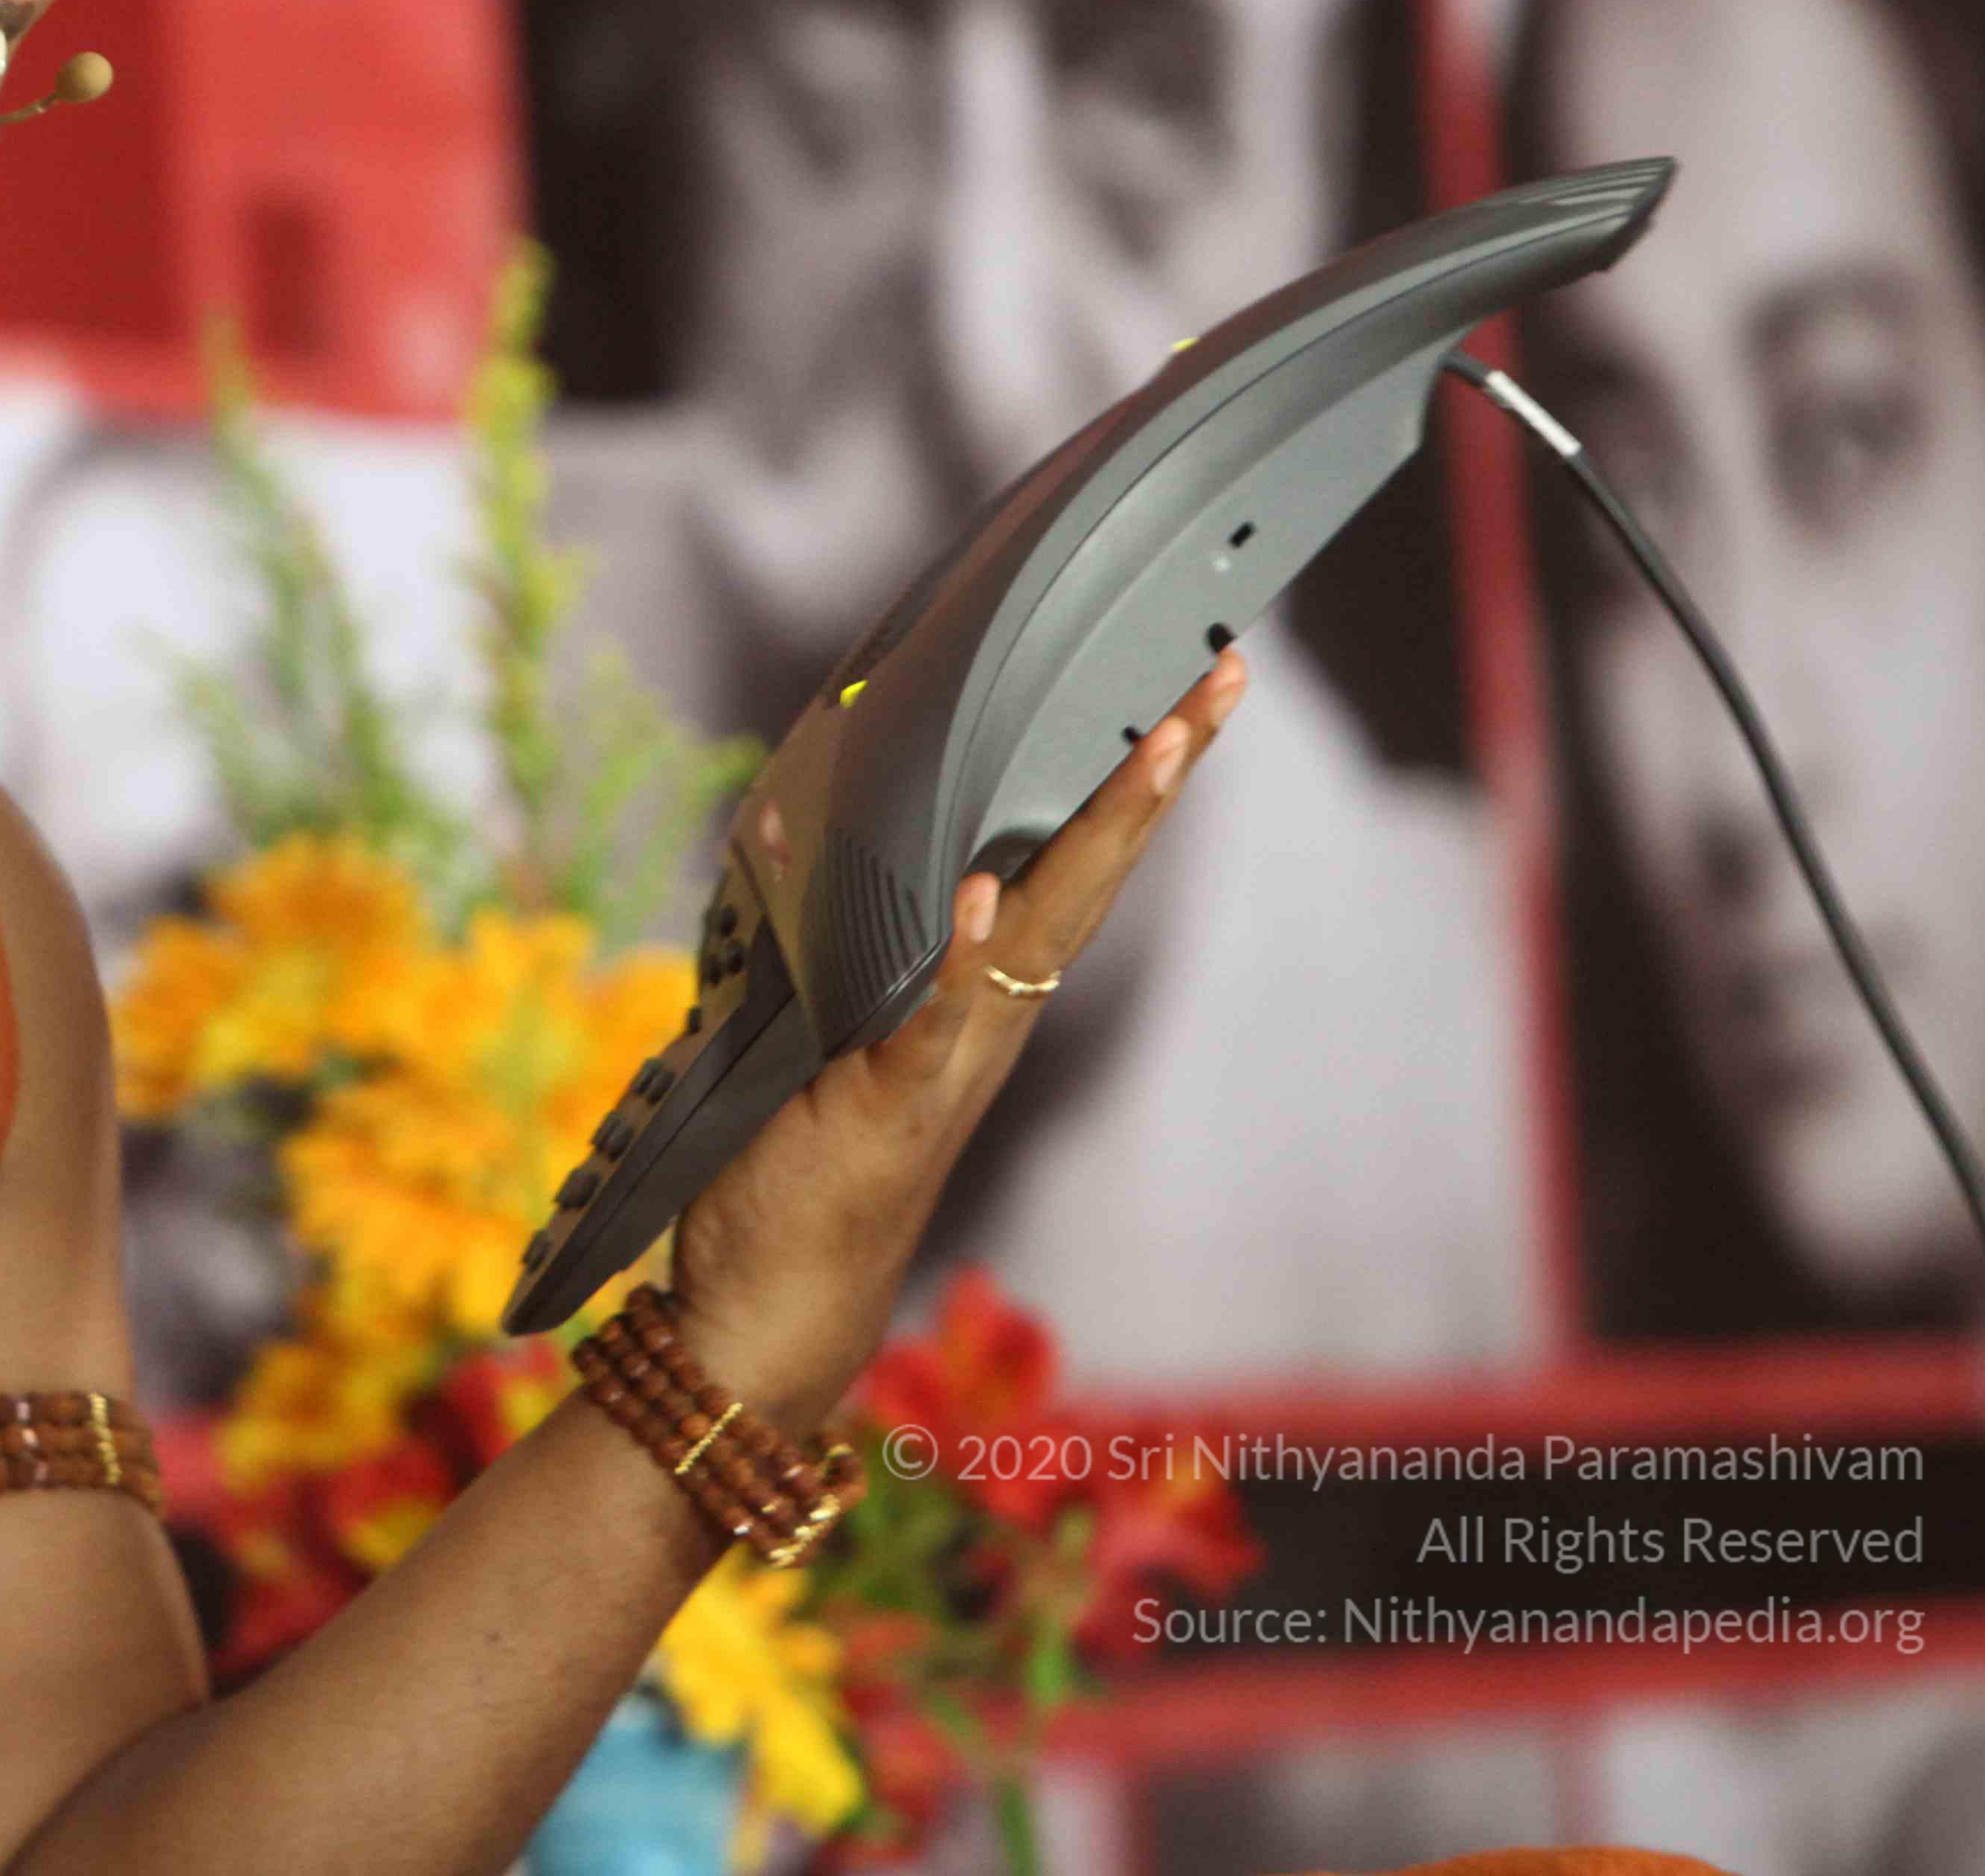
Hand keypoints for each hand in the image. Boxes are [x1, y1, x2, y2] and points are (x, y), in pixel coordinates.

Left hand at [654, 650, 1249, 1434]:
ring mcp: (950, 1059)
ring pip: (1041, 930)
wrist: (768, 1304)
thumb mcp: (796, 1014)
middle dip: (1153, 776)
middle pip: (1088, 876)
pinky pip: (936, 1018)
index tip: (1178, 693)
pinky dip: (961, 957)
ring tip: (1152, 745)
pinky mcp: (893, 1101)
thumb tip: (786, 808)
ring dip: (1099, 838)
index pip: (1060, 863)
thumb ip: (805, 921)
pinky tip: (983, 894)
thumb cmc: (789, 1163)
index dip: (1120, 780)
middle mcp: (985, 1017)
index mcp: (969, 989)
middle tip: (1216, 682)